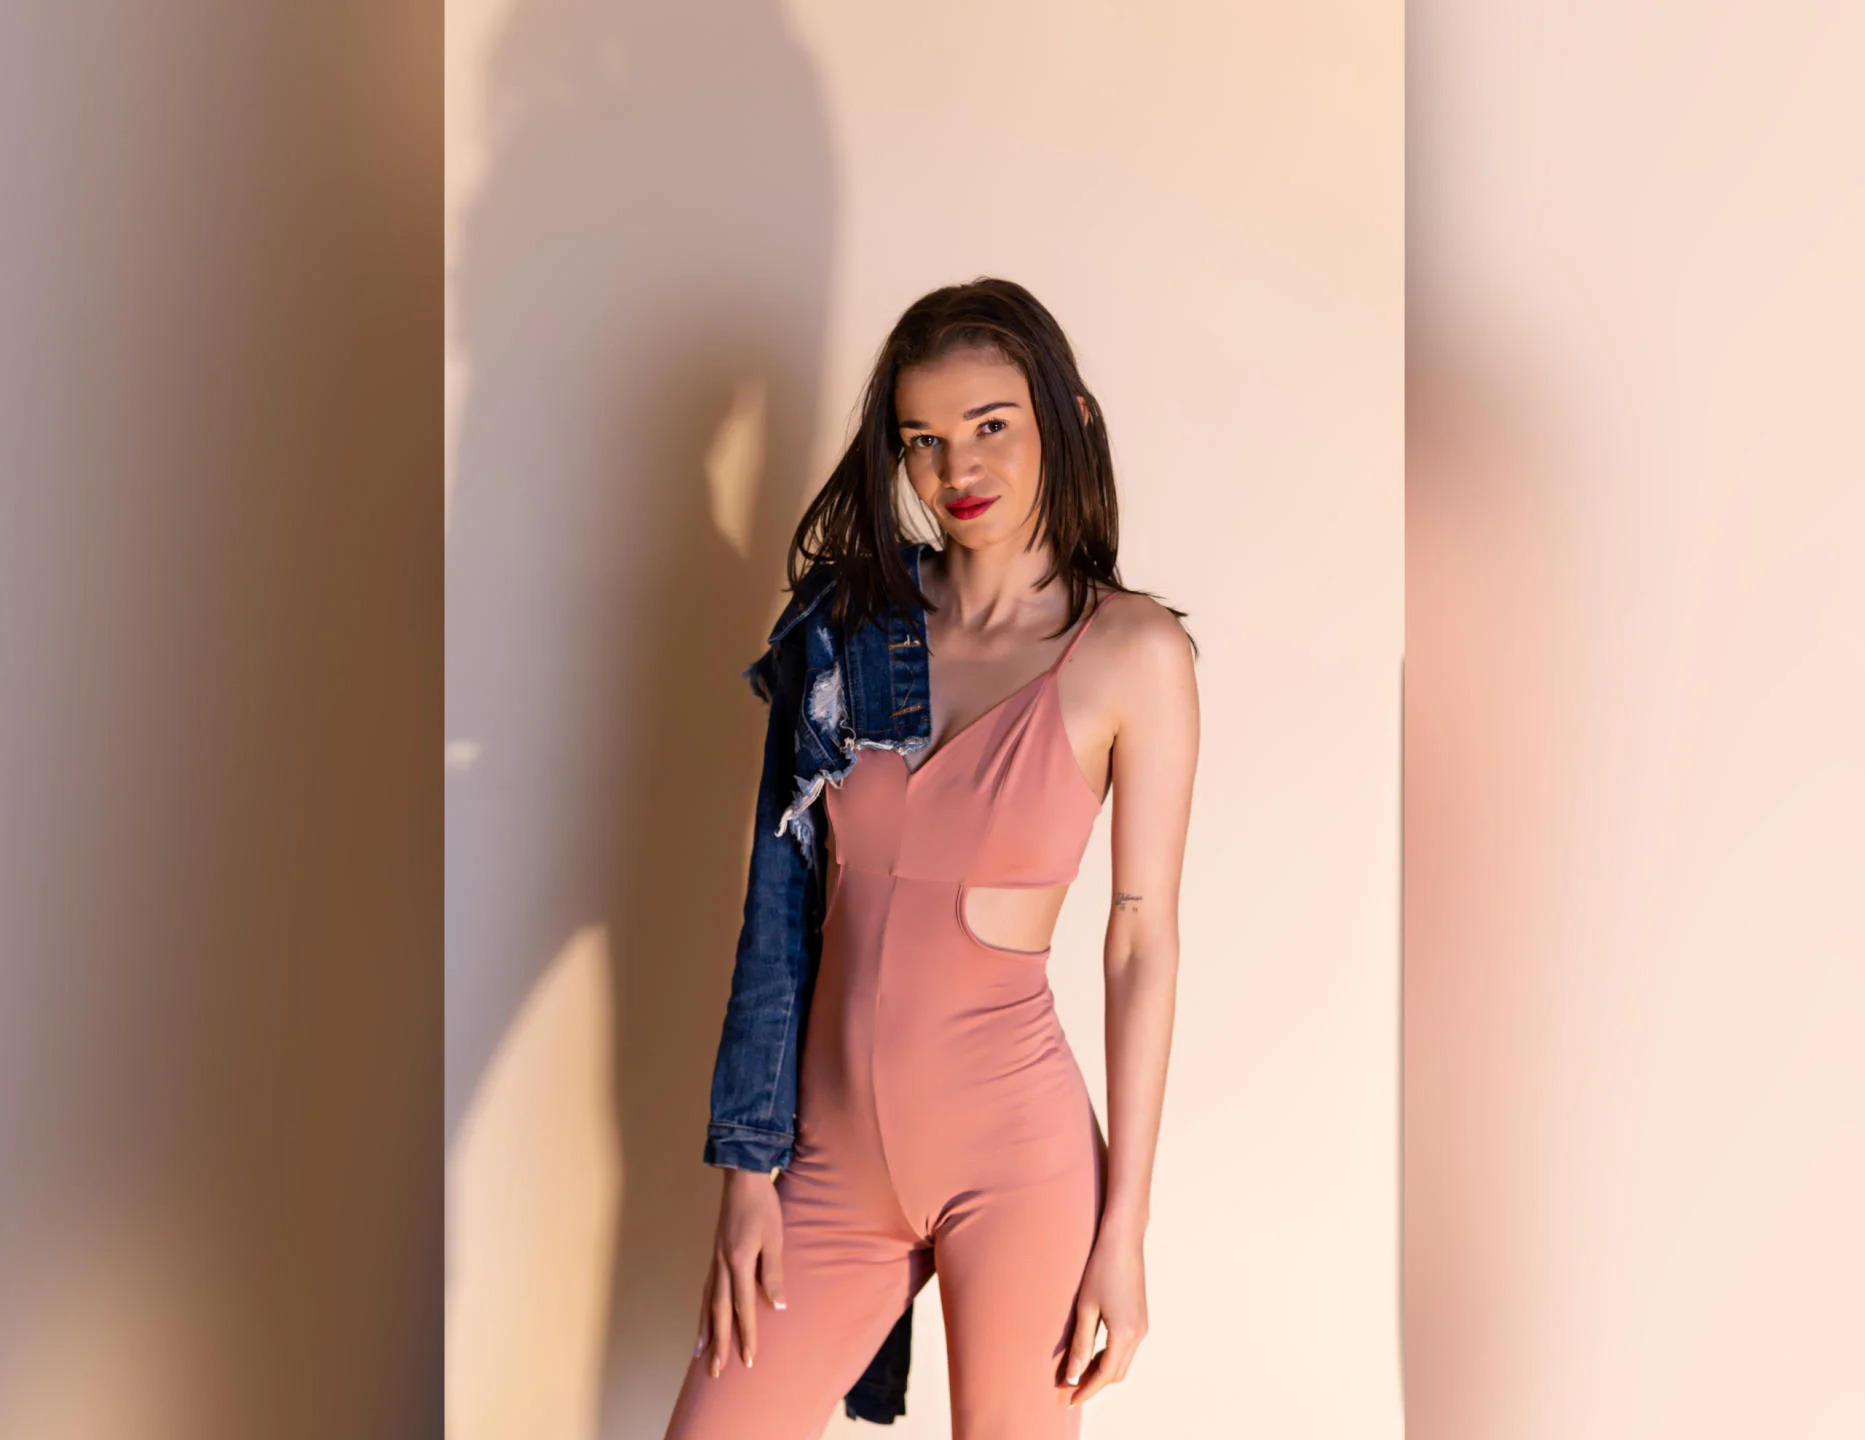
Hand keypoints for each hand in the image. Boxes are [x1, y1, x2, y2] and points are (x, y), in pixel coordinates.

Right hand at [694, 1167, 786, 1377]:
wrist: (742, 1178)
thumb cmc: (763, 1206)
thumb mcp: (775, 1238)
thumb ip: (774, 1273)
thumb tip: (777, 1307)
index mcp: (739, 1263)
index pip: (742, 1308)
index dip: (746, 1336)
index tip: (748, 1361)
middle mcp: (722, 1266)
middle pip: (718, 1313)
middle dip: (718, 1344)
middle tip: (715, 1373)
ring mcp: (715, 1261)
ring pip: (707, 1303)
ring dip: (704, 1331)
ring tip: (699, 1355)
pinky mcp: (715, 1255)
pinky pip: (707, 1289)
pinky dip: (703, 1309)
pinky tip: (704, 1319)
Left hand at [1061, 1228, 1148, 1406]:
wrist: (1123, 1240)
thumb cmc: (1101, 1269)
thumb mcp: (1086, 1308)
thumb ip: (1080, 1344)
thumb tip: (1073, 1376)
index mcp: (1124, 1334)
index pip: (1104, 1375)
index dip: (1087, 1390)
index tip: (1069, 1400)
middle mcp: (1139, 1335)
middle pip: (1117, 1373)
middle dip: (1095, 1384)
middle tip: (1071, 1388)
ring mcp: (1143, 1327)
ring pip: (1123, 1362)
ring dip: (1103, 1371)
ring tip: (1079, 1372)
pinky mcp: (1142, 1318)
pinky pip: (1127, 1349)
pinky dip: (1111, 1357)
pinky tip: (1094, 1352)